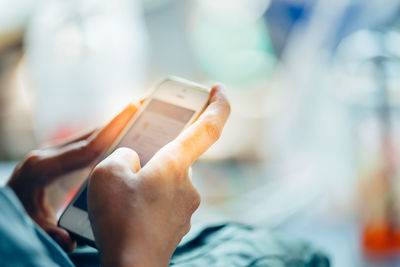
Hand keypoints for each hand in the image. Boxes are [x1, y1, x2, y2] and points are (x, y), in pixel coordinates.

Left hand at [7, 103, 139, 250]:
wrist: (2, 208)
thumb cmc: (16, 216)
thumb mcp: (31, 226)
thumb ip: (50, 232)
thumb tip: (70, 240)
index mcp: (43, 167)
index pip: (85, 148)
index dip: (111, 132)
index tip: (132, 114)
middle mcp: (48, 154)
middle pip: (90, 135)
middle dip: (117, 119)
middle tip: (142, 103)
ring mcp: (53, 153)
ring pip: (89, 136)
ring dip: (113, 125)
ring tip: (137, 112)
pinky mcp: (58, 156)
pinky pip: (86, 143)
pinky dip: (104, 135)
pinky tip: (121, 132)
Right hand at [88, 85, 229, 266]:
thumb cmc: (121, 220)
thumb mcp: (107, 173)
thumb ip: (123, 155)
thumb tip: (134, 159)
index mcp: (176, 165)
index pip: (209, 127)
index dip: (217, 105)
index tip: (219, 89)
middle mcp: (188, 184)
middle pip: (174, 158)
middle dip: (154, 157)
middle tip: (130, 165)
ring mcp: (186, 207)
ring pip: (166, 181)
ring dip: (147, 181)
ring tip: (120, 195)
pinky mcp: (178, 224)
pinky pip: (164, 202)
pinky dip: (148, 200)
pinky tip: (129, 212)